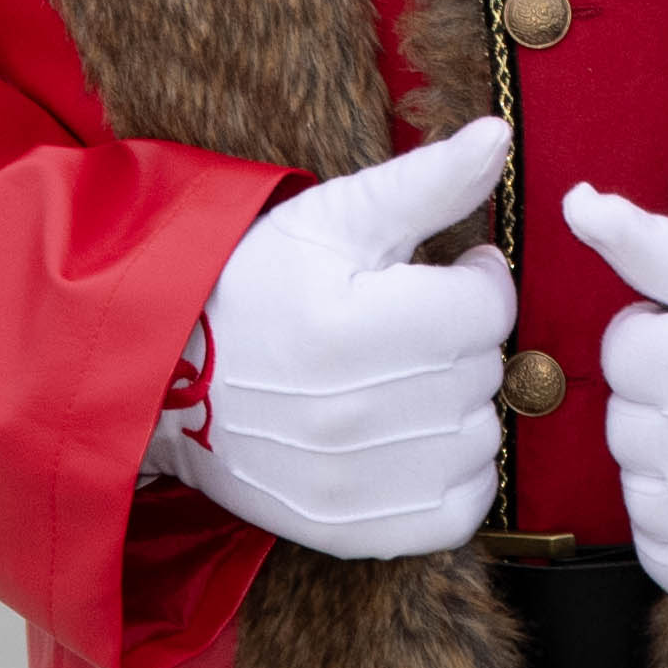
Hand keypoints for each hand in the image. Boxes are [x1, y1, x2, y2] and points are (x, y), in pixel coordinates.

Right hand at [152, 120, 517, 560]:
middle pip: (483, 370)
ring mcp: (355, 482)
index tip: (440, 274)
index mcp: (352, 326)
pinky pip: (461, 508)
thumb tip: (498, 136)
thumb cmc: (254, 285)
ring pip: (481, 437)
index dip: (474, 281)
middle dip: (460, 340)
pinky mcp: (353, 531)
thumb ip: (425, 182)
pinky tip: (415, 439)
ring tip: (405, 380)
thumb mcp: (332, 217)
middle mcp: (355, 413)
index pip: (488, 309)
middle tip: (410, 327)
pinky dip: (454, 475)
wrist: (169, 380)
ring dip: (458, 406)